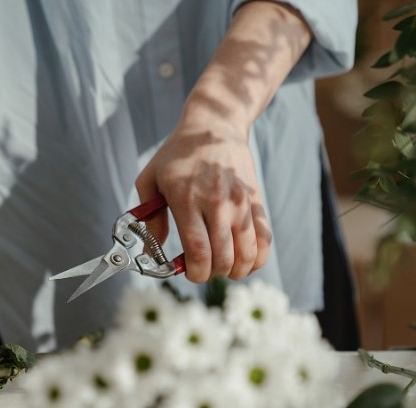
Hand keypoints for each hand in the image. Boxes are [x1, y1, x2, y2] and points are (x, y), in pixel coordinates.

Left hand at [135, 123, 270, 282]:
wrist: (214, 125)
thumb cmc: (177, 155)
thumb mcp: (150, 180)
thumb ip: (150, 219)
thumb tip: (151, 254)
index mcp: (187, 199)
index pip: (198, 250)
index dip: (196, 272)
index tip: (189, 272)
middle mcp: (217, 203)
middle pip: (223, 258)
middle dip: (212, 274)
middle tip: (203, 269)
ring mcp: (241, 203)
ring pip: (247, 254)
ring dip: (235, 271)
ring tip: (223, 266)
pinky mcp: (256, 202)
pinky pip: (265, 240)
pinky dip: (257, 259)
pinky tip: (244, 261)